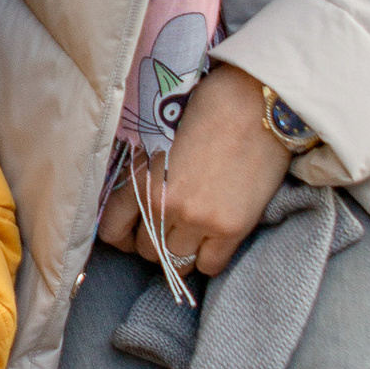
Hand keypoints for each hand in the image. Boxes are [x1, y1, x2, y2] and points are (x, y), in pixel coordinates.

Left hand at [94, 65, 291, 280]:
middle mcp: (164, 205)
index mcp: (141, 180)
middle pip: (148, 249)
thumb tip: (137, 204)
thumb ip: (145, 174)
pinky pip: (210, 266)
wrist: (257, 102)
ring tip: (193, 234)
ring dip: (182, 251)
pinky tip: (214, 241)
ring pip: (177, 262)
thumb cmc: (210, 109)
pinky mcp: (232, 228)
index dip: (122, 236)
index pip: (112, 229)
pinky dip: (209, 257)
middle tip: (169, 228)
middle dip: (155, 241)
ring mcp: (198, 220)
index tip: (131, 233)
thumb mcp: (160, 138)